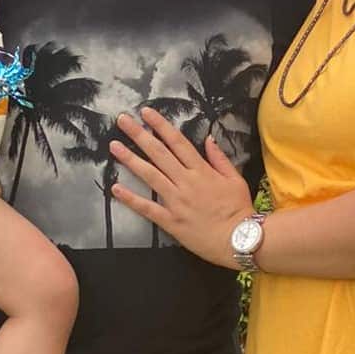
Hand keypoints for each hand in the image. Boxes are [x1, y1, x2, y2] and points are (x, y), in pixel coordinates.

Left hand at [109, 107, 253, 268]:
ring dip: (130, 160)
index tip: (146, 113)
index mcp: (201, 170)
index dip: (160, 125)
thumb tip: (209, 139)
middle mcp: (186, 182)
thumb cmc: (239, 209)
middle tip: (123, 121)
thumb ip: (220, 158)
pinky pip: (147, 208)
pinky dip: (131, 198)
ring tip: (114, 146)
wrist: (240, 241)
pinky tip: (116, 188)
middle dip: (139, 135)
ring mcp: (176, 201)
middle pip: (159, 153)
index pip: (177, 142)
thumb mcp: (235, 179)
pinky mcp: (171, 221)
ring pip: (150, 176)